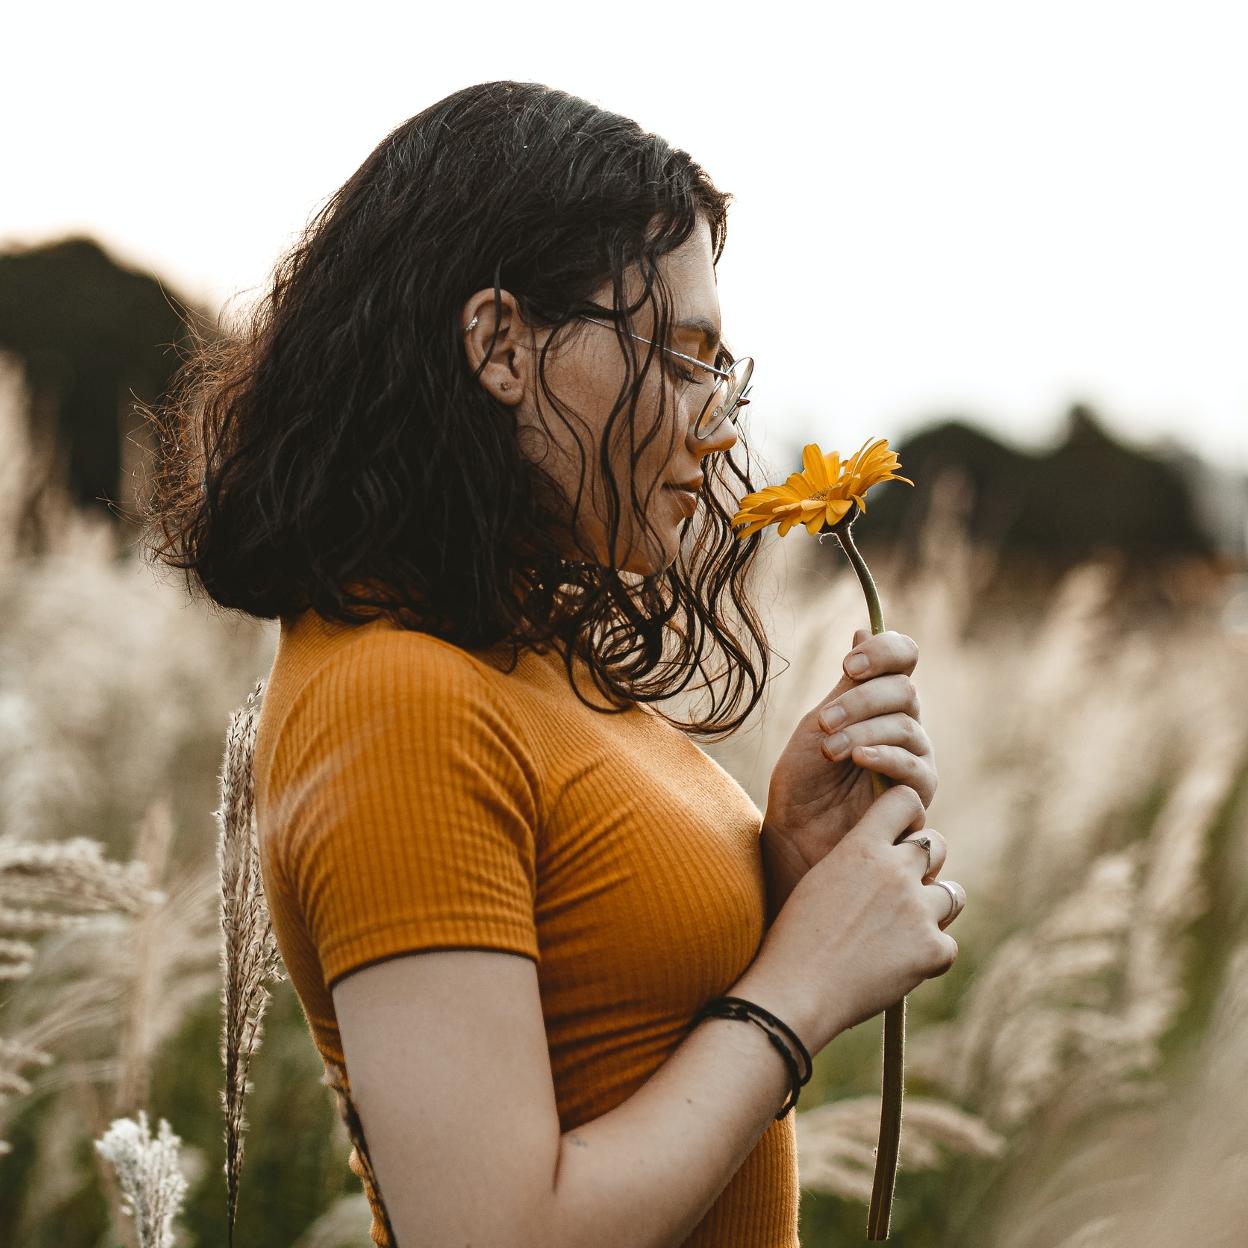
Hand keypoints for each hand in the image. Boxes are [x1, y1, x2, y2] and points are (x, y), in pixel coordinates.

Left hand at [761, 629, 937, 917]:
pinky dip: (884, 756)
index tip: (848, 666)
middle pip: (905, 691)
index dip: (885, 652)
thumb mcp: (820, 723)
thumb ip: (848, 685)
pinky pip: (915, 768)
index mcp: (880, 700)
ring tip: (830, 748)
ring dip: (865, 730)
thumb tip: (862, 630)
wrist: (796, 835)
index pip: (904, 657)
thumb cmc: (804, 780)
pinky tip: (857, 758)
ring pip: (908, 727)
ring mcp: (915, 760)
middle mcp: (904, 725)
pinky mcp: (918, 797)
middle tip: (824, 722)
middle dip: (862, 700)